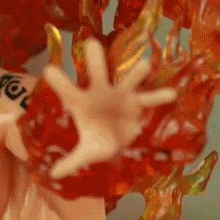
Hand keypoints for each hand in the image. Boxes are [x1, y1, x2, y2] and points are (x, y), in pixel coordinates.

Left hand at [41, 39, 176, 178]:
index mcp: (81, 102)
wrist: (117, 142)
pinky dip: (160, 96)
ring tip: (145, 66)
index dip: (59, 82)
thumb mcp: (85, 152)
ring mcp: (120, 95)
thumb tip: (53, 174)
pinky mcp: (137, 103)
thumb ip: (71, 162)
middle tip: (92, 44)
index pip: (67, 90)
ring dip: (136, 73)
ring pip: (129, 79)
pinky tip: (171, 94)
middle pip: (97, 71)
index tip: (47, 70)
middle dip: (95, 59)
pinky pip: (150, 98)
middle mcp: (101, 92)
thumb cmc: (97, 141)